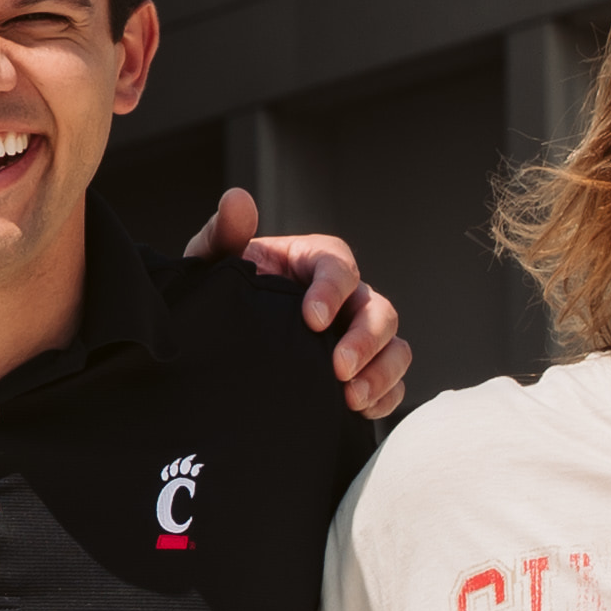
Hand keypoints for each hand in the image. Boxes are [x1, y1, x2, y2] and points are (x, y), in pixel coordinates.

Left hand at [186, 186, 411, 418]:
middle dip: (365, 340)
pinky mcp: (361, 368)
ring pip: (395, 345)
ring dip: (381, 372)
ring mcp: (357, 333)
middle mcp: (346, 296)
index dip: (333, 291)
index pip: (339, 267)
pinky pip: (392, 382)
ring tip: (350, 397)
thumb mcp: (215, 262)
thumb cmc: (224, 291)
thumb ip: (225, 233)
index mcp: (315, 262)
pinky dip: (385, 396)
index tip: (312, 320)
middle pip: (378, 309)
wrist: (221, 336)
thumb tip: (237, 199)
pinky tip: (360, 411)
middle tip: (338, 369)